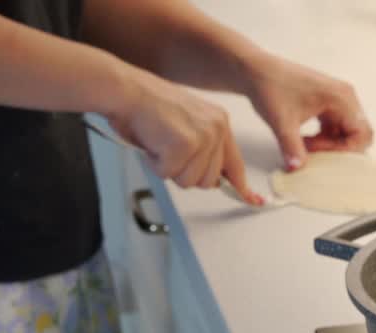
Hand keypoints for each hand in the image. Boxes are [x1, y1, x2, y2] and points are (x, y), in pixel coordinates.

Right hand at [106, 66, 262, 203]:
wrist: (125, 90)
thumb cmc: (147, 108)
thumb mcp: (186, 126)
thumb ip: (204, 150)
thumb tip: (216, 180)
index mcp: (219, 122)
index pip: (235, 163)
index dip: (238, 185)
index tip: (250, 199)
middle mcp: (217, 128)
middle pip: (209, 181)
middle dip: (184, 173)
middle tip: (168, 151)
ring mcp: (203, 137)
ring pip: (189, 181)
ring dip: (168, 168)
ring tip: (160, 143)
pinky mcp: (185, 144)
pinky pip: (168, 174)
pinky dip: (155, 164)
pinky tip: (152, 142)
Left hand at [242, 53, 373, 169]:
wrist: (255, 71)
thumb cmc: (270, 87)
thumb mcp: (282, 121)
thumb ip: (292, 147)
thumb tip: (297, 168)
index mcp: (341, 98)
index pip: (362, 133)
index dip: (345, 150)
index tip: (321, 154)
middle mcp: (345, 98)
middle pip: (357, 134)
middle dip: (338, 149)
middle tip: (313, 151)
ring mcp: (337, 100)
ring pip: (346, 133)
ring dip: (329, 145)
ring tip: (306, 146)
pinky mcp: (327, 104)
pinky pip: (335, 128)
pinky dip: (324, 138)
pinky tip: (305, 140)